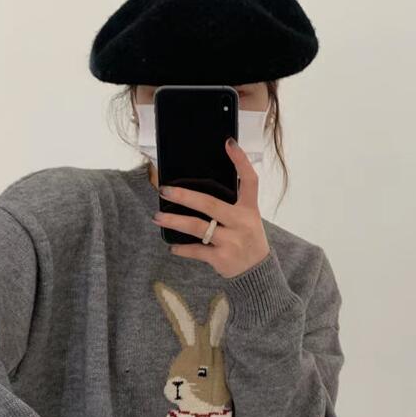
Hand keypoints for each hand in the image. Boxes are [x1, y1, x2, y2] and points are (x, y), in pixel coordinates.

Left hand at [151, 138, 270, 278]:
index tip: (228, 143)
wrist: (258, 273)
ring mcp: (231, 242)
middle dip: (184, 196)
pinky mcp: (222, 259)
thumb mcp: (248, 220)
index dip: (240, 161)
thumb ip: (231, 205)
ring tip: (157, 217)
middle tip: (164, 190)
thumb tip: (196, 192)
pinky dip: (182, 249)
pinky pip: (196, 251)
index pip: (249, 180)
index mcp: (249, 209)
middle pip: (210, 205)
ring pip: (197, 227)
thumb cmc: (247, 240)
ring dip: (174, 222)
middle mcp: (241, 223)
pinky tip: (172, 247)